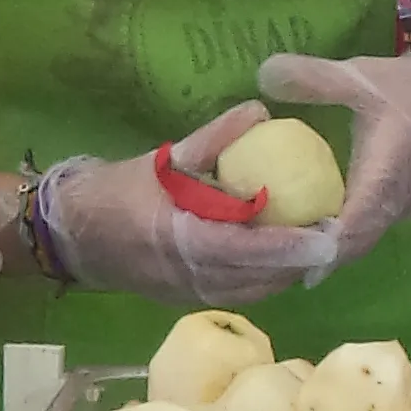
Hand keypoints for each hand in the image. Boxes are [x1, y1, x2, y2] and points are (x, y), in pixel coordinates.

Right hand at [34, 102, 348, 308]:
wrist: (74, 235)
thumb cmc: (120, 190)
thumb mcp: (167, 158)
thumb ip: (215, 138)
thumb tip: (261, 110)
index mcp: (180, 237)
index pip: (244, 248)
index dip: (287, 246)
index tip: (325, 237)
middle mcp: (187, 274)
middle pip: (256, 278)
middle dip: (299, 264)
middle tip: (335, 238)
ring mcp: (187, 294)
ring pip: (251, 292)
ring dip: (285, 274)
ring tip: (317, 247)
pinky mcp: (187, 300)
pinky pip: (236, 295)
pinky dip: (263, 280)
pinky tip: (283, 259)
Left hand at [256, 46, 410, 266]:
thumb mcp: (362, 77)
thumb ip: (315, 78)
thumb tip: (262, 75)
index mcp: (385, 175)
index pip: (351, 227)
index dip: (316, 247)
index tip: (275, 253)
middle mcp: (393, 203)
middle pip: (349, 247)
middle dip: (309, 259)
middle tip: (262, 261)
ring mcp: (398, 210)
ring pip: (357, 244)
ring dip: (321, 253)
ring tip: (275, 252)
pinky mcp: (397, 209)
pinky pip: (363, 234)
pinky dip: (334, 240)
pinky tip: (302, 231)